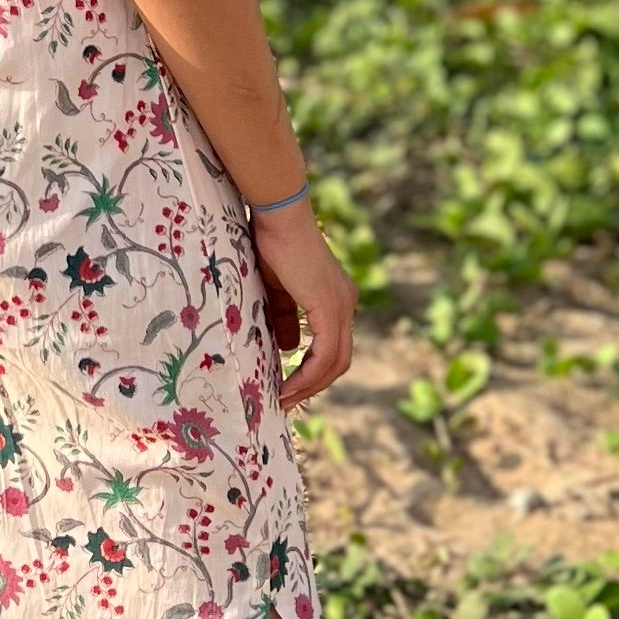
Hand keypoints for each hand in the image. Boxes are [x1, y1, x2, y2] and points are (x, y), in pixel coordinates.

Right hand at [253, 200, 355, 409]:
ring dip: (309, 386)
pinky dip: (307, 376)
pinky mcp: (331, 309)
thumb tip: (285, 349)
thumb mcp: (275, 289)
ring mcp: (342, 307)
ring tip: (282, 400)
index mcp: (337, 298)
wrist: (278, 217)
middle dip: (313, 386)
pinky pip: (324, 355)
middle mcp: (347, 304)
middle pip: (339, 360)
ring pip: (335, 363)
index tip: (288, 386)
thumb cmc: (271, 243)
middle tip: (286, 401)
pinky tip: (287, 386)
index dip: (313, 370)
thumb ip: (284, 318)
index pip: (333, 345)